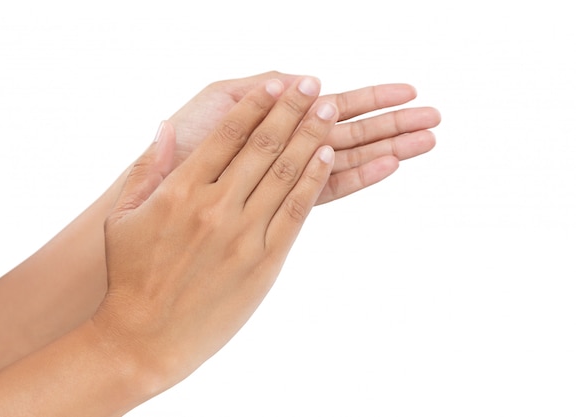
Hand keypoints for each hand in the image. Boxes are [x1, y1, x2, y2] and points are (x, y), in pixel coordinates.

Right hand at [96, 76, 336, 391]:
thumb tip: (167, 126)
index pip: (227, 134)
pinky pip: (296, 211)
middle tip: (314, 85)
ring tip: (329, 109)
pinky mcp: (264, 262)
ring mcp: (242, 234)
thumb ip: (148, 167)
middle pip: (264, 145)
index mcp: (179, 191)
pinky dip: (314, 179)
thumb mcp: (122, 217)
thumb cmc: (130, 278)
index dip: (256, 104)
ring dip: (311, 136)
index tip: (275, 84)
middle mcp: (214, 206)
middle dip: (292, 109)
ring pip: (286, 173)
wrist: (145, 338)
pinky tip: (328, 155)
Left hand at [169, 71, 440, 204]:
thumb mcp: (213, 103)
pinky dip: (358, 175)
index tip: (406, 91)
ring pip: (345, 157)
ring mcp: (284, 177)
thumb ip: (254, 91)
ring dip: (386, 146)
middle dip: (391, 122)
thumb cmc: (176, 147)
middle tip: (436, 114)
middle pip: (347, 131)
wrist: (147, 197)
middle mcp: (286, 151)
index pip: (331, 107)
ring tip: (429, 137)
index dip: (370, 99)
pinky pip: (324, 187)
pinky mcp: (278, 204)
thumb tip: (296, 79)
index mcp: (276, 123)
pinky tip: (390, 165)